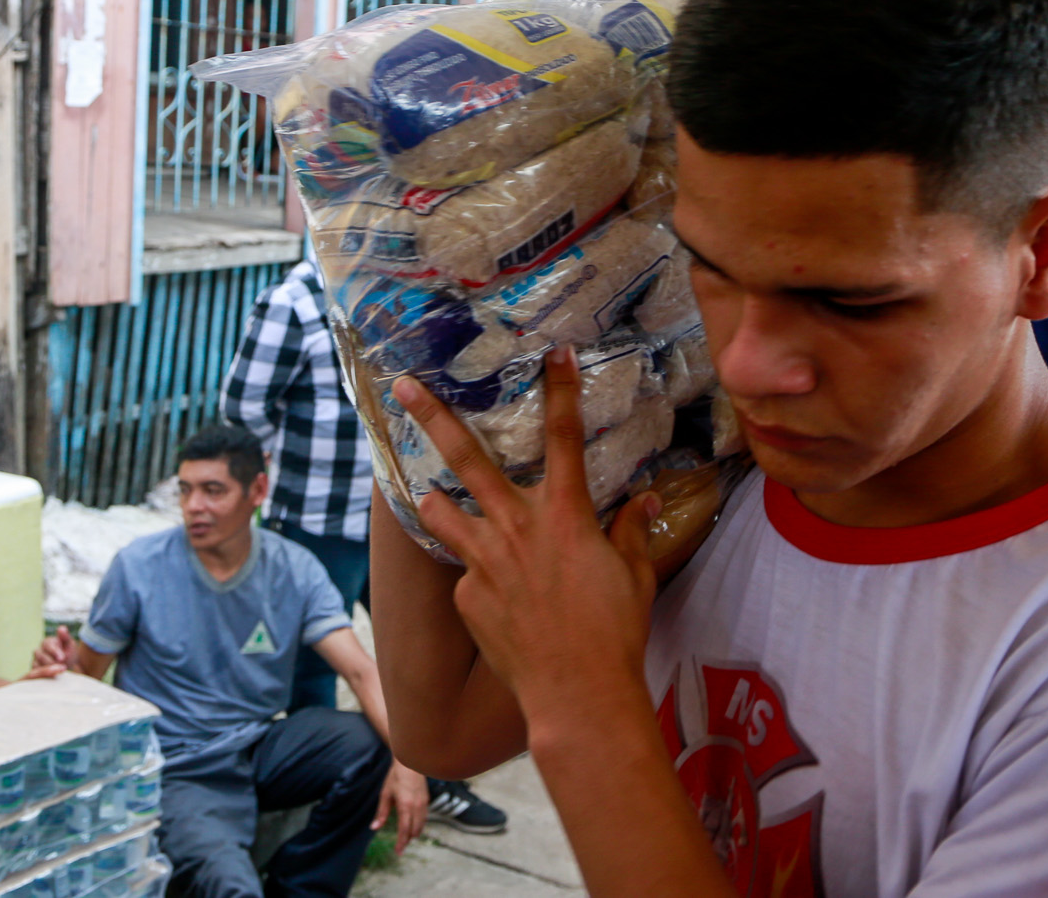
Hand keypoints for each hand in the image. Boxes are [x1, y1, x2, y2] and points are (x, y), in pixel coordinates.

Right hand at [31, 626, 78, 676]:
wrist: (66, 665)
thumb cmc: (68, 652)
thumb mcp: (69, 644)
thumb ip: (65, 637)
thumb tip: (62, 628)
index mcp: (46, 642)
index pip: (48, 646)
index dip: (55, 652)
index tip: (62, 658)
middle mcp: (38, 651)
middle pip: (41, 656)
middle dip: (52, 662)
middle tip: (62, 667)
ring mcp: (35, 661)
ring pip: (37, 665)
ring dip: (47, 670)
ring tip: (58, 673)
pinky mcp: (34, 671)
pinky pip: (35, 674)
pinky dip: (43, 676)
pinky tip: (52, 677)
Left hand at [373, 763, 428, 853]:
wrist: (410, 762)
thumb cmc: (395, 777)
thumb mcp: (385, 795)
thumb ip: (381, 813)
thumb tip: (374, 828)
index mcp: (405, 806)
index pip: (404, 830)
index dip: (401, 843)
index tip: (398, 852)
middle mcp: (417, 806)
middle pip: (414, 830)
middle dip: (407, 839)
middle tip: (400, 846)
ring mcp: (423, 803)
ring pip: (421, 825)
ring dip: (414, 832)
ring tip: (406, 838)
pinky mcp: (426, 800)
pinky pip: (424, 817)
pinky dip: (418, 824)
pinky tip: (413, 825)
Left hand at [394, 346, 660, 725]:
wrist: (577, 695)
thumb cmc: (614, 633)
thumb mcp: (634, 574)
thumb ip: (632, 531)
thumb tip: (644, 500)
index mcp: (564, 514)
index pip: (564, 436)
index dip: (560, 389)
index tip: (553, 353)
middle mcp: (517, 526)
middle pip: (466, 457)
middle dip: (431, 416)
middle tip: (402, 385)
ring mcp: (485, 560)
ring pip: (440, 511)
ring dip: (435, 501)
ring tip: (429, 495)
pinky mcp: (466, 594)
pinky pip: (466, 572)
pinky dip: (478, 576)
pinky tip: (498, 603)